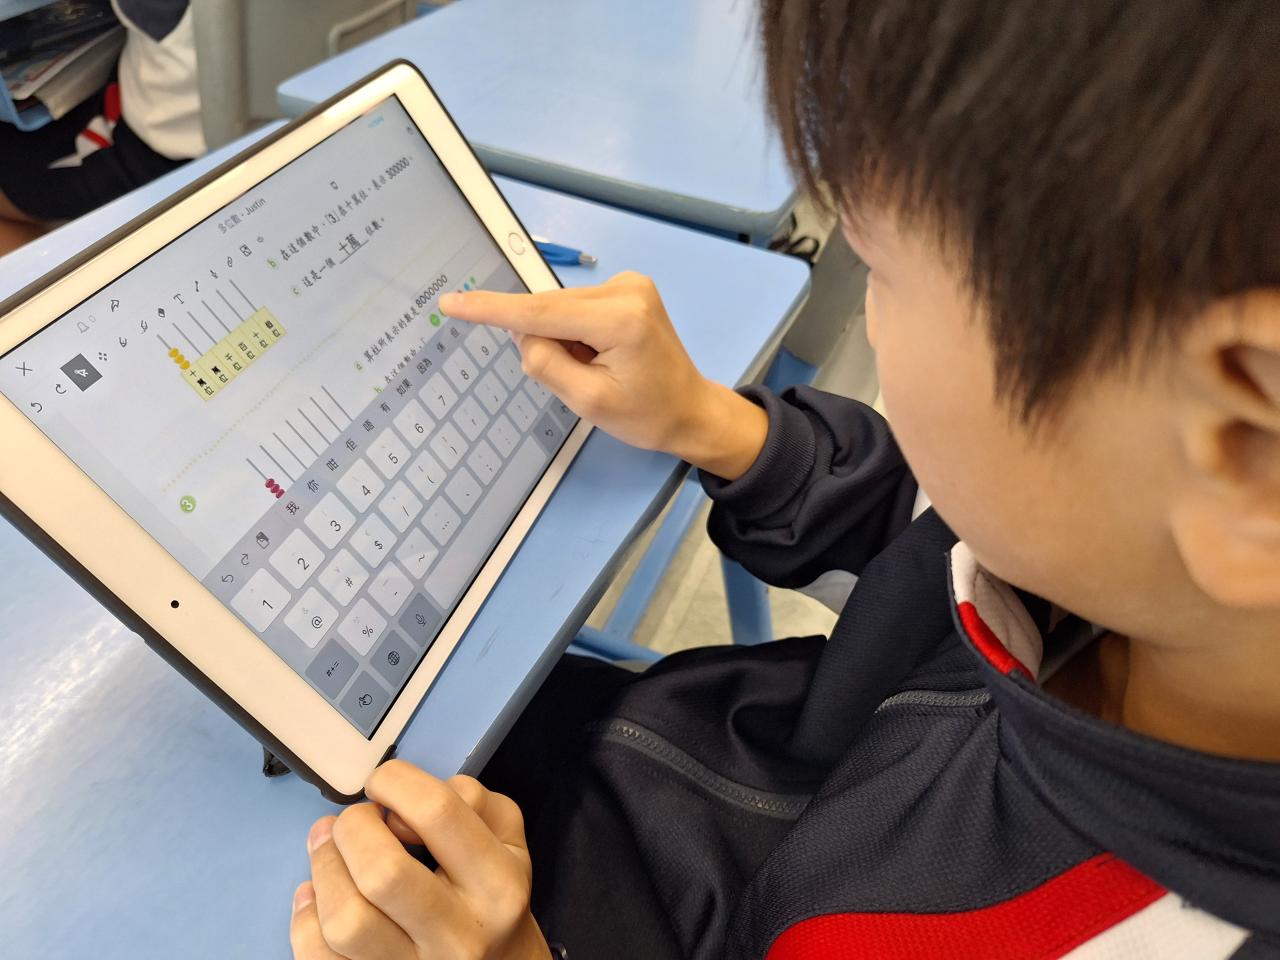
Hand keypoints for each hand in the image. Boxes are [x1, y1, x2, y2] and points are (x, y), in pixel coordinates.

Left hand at [290, 760, 549, 959]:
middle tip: (354, 822)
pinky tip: (317, 895)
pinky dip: (305, 917)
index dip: (395, 783)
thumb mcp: (508, 839)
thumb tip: (397, 806)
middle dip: (352, 828)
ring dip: (324, 870)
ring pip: (345, 921)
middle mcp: (458, 935)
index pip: (437, 813)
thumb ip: (469, 801)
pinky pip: (319, 957)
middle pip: (382, 872)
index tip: (382, 785)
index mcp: (497, 885)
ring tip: (328, 850)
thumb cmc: (493, 895)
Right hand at [440, 272, 767, 479]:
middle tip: (580, 377)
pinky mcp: (628, 286)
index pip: (539, 313)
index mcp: (620, 319)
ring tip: (598, 368)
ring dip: (563, 339)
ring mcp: (629, 283)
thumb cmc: (646, 416)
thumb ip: (546, 364)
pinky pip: (575, 308)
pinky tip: (601, 354)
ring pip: (559, 309)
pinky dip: (575, 332)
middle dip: (546, 342)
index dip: (491, 310)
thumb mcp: (588, 402)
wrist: (691, 409)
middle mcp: (625, 289)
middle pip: (549, 310)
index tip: (453, 303)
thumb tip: (520, 332)